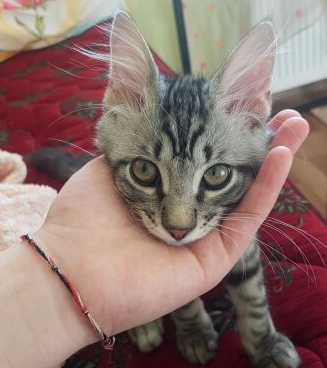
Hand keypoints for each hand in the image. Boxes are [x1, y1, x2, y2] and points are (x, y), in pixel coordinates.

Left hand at [38, 110, 308, 336]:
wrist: (72, 268)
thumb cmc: (83, 218)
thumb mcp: (111, 165)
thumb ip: (138, 142)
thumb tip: (145, 111)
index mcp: (166, 191)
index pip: (206, 155)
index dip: (226, 130)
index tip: (243, 99)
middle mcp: (189, 211)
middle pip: (233, 172)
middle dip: (259, 141)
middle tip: (282, 111)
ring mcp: (205, 235)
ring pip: (249, 193)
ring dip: (275, 157)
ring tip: (296, 124)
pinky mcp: (216, 257)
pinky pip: (248, 218)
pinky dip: (267, 185)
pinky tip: (281, 153)